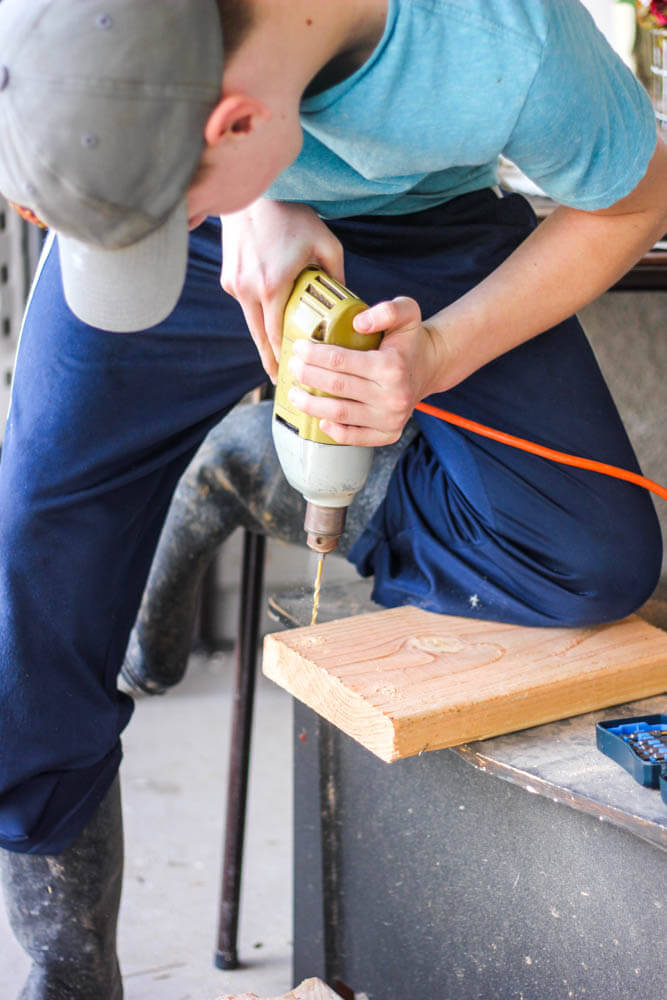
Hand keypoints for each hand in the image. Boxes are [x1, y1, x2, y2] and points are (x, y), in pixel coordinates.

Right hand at [220, 200, 344, 380]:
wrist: (254, 193)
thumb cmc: (292, 215)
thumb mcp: (326, 243)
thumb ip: (338, 275)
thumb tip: (348, 301)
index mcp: (272, 286)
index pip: (275, 335)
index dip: (282, 358)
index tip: (290, 375)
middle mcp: (248, 289)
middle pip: (258, 337)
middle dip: (269, 360)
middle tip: (280, 379)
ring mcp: (234, 284)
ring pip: (250, 321)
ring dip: (262, 337)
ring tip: (275, 356)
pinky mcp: (228, 277)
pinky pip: (245, 303)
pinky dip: (257, 312)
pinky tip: (270, 317)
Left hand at [287, 296, 443, 446]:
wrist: (430, 366)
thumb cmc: (410, 339)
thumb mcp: (407, 311)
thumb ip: (387, 310)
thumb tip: (358, 323)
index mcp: (392, 366)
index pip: (340, 361)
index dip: (313, 354)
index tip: (299, 347)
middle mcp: (392, 396)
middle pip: (336, 387)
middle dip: (307, 376)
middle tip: (292, 367)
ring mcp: (391, 418)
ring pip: (339, 415)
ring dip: (311, 405)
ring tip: (295, 393)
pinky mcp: (389, 434)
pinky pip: (354, 437)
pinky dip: (333, 431)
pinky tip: (319, 419)